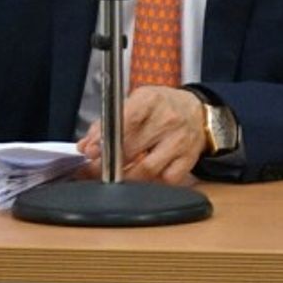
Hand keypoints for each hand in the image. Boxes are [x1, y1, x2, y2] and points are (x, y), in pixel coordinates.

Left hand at [78, 85, 206, 184]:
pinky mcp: (189, 159)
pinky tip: (144, 175)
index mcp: (151, 100)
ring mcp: (180, 141)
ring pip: (147, 169)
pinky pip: (164, 180)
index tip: (91, 152)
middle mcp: (168, 119)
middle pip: (131, 149)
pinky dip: (151, 182)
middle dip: (107, 163)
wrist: (197, 112)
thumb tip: (86, 146)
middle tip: (95, 169)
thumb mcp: (135, 103)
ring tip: (116, 175)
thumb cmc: (161, 107)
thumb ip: (106, 123)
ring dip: (126, 176)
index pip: (125, 121)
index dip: (104, 139)